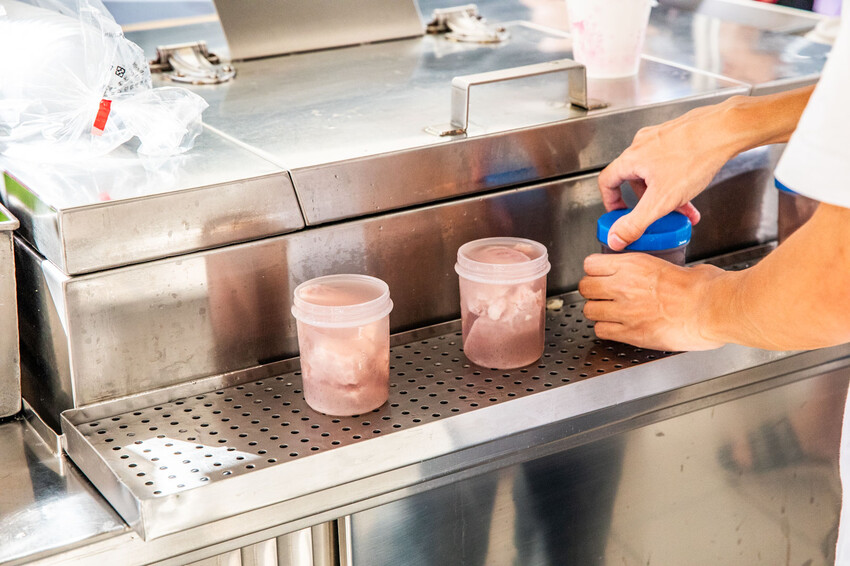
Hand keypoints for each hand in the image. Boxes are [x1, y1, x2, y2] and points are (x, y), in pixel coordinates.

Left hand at [579, 253, 726, 350]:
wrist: (713, 309)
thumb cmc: (704, 287)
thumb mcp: (677, 265)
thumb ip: (658, 269)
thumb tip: (663, 273)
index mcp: (633, 265)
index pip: (591, 264)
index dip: (594, 270)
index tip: (601, 274)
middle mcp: (623, 286)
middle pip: (585, 287)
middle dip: (592, 292)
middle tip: (602, 294)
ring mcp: (625, 311)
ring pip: (589, 311)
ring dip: (598, 312)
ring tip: (610, 312)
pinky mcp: (631, 333)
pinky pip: (602, 331)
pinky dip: (607, 330)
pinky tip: (617, 327)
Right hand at [599, 101, 742, 249]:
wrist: (727, 129)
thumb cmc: (697, 155)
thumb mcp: (662, 200)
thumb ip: (636, 222)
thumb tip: (616, 237)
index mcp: (632, 158)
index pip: (606, 181)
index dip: (609, 201)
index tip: (618, 213)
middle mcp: (643, 144)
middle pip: (633, 178)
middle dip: (645, 201)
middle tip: (654, 214)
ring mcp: (661, 138)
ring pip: (654, 172)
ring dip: (664, 192)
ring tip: (681, 206)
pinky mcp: (678, 136)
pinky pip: (670, 163)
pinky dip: (677, 179)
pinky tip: (692, 188)